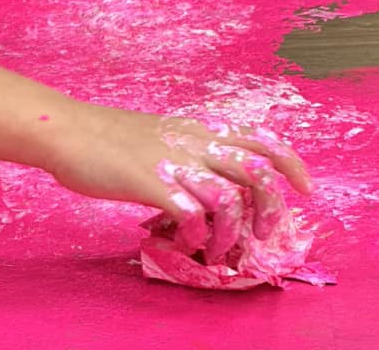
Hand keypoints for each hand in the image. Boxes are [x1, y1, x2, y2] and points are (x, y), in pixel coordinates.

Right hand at [45, 103, 312, 259]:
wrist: (72, 133)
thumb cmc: (113, 137)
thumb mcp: (165, 134)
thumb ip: (194, 153)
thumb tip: (220, 184)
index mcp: (201, 129)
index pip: (261, 139)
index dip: (290, 163)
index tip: (305, 189)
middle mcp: (196, 142)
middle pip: (257, 171)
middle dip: (271, 208)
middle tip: (264, 234)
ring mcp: (175, 163)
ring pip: (229, 199)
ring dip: (233, 233)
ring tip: (221, 250)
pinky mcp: (153, 185)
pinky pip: (191, 216)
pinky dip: (196, 237)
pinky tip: (185, 243)